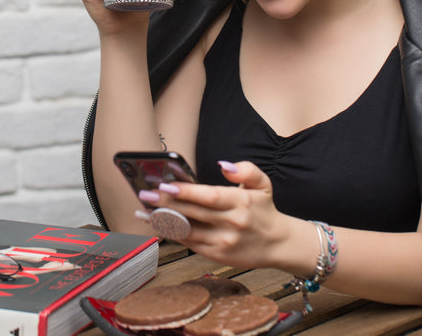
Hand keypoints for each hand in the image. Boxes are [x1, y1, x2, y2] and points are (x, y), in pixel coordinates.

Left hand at [141, 161, 292, 268]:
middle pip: (194, 213)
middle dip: (167, 204)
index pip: (210, 196)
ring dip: (163, 221)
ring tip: (143, 211)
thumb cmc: (264, 209)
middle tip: (146, 195)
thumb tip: (224, 166)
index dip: (187, 192)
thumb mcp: (263, 184)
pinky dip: (172, 234)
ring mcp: (223, 242)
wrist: (278, 244)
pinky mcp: (217, 255)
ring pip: (188, 231)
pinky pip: (190, 243)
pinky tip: (157, 225)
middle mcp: (232, 224)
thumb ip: (246, 170)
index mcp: (240, 203)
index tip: (166, 185)